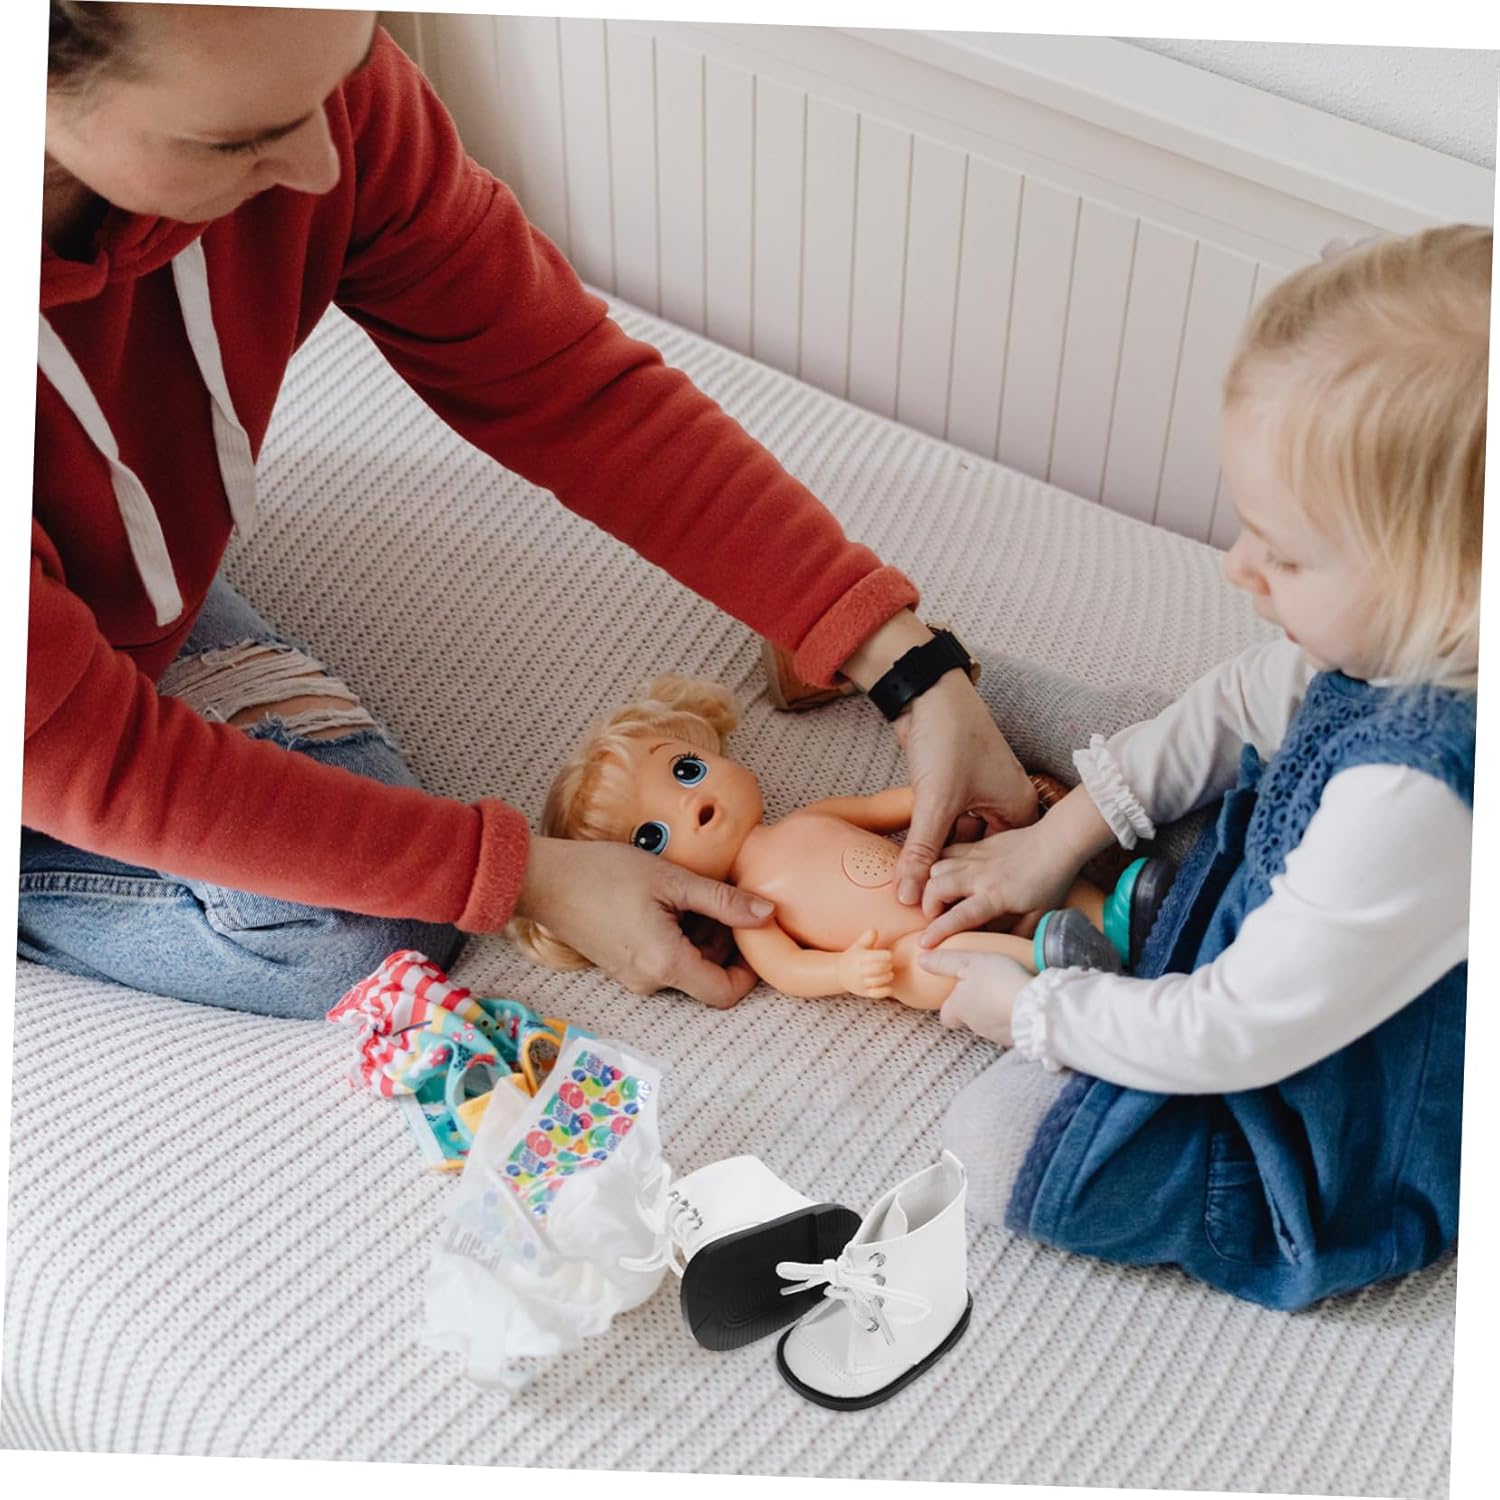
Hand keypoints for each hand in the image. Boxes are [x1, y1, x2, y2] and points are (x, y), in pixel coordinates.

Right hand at [514, 836, 776, 1007]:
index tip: (752, 933)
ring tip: (690, 895)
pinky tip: (667, 902)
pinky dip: (677, 937)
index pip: (725, 992)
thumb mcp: (672, 881)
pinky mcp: (622, 967)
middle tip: (720, 900)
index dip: (748, 969)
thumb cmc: (604, 874)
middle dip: (723, 943)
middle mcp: (650, 982)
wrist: (544, 880)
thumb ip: (724, 901)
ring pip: (686, 968)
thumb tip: (768, 914)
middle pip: (707, 978)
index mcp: (666, 966)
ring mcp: (633, 978)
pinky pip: (664, 961)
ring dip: (700, 937)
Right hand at [837, 929, 895, 997]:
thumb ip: (867, 938)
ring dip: (887, 977)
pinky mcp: (865, 993)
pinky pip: (876, 994)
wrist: (840, 973)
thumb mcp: (859, 945)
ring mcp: (862, 983)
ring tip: (889, 973)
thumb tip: (874, 931)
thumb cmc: (855, 957)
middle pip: (877, 969)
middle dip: (886, 966)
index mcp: (859, 958)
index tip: (889, 954)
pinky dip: (885, 991)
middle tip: (889, 964)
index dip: (883, 955)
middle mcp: (859, 971)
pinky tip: (889, 986)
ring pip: (877, 982)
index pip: (872, 956)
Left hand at [891, 672, 1037, 905]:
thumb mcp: (936, 802)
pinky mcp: (956, 789)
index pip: (997, 866)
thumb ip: (922, 853)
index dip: (969, 889)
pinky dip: (929, 837)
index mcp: (1019, 811)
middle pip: (976, 855)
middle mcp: (1005, 806)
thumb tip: (907, 898)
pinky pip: (944, 824)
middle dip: (950, 874)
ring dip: (936, 855)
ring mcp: (981, 797)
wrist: (928, 692)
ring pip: (957, 840)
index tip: (945, 916)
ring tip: (914, 888)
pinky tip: (910, 858)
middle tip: (924, 907)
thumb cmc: (949, 738)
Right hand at [919, 822, 1078, 945]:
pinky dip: (938, 864)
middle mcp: (979, 876)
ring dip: (931, 885)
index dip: (939, 930)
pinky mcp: (975, 846)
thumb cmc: (1050, 881)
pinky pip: (946, 852)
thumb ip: (1016, 935)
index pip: (959, 916)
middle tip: (935, 916)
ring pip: (936, 867)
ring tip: (939, 898)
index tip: (925, 944)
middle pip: (936, 887)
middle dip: (928, 905)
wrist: (1056, 843)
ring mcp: (975, 858)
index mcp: (995, 896)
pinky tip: (944, 876)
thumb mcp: (1039, 916)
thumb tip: (999, 948)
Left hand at [919, 948, 1032, 1046]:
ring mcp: (997, 1035)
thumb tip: (921, 960)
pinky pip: (1013, 1028)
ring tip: (1009, 993)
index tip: (958, 994)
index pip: (946, 1015)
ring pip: (992, 1024)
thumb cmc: (999, 982)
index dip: (950, 1005)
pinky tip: (1025, 1004)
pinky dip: (1015, 1018)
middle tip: (988, 987)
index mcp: (959, 1008)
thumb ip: (946, 962)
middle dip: (977, 1006)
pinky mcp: (1019, 1039)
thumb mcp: (970, 962)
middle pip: (970, 1019)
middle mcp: (975, 1026)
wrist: (1035, 1009)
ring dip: (997, 1011)